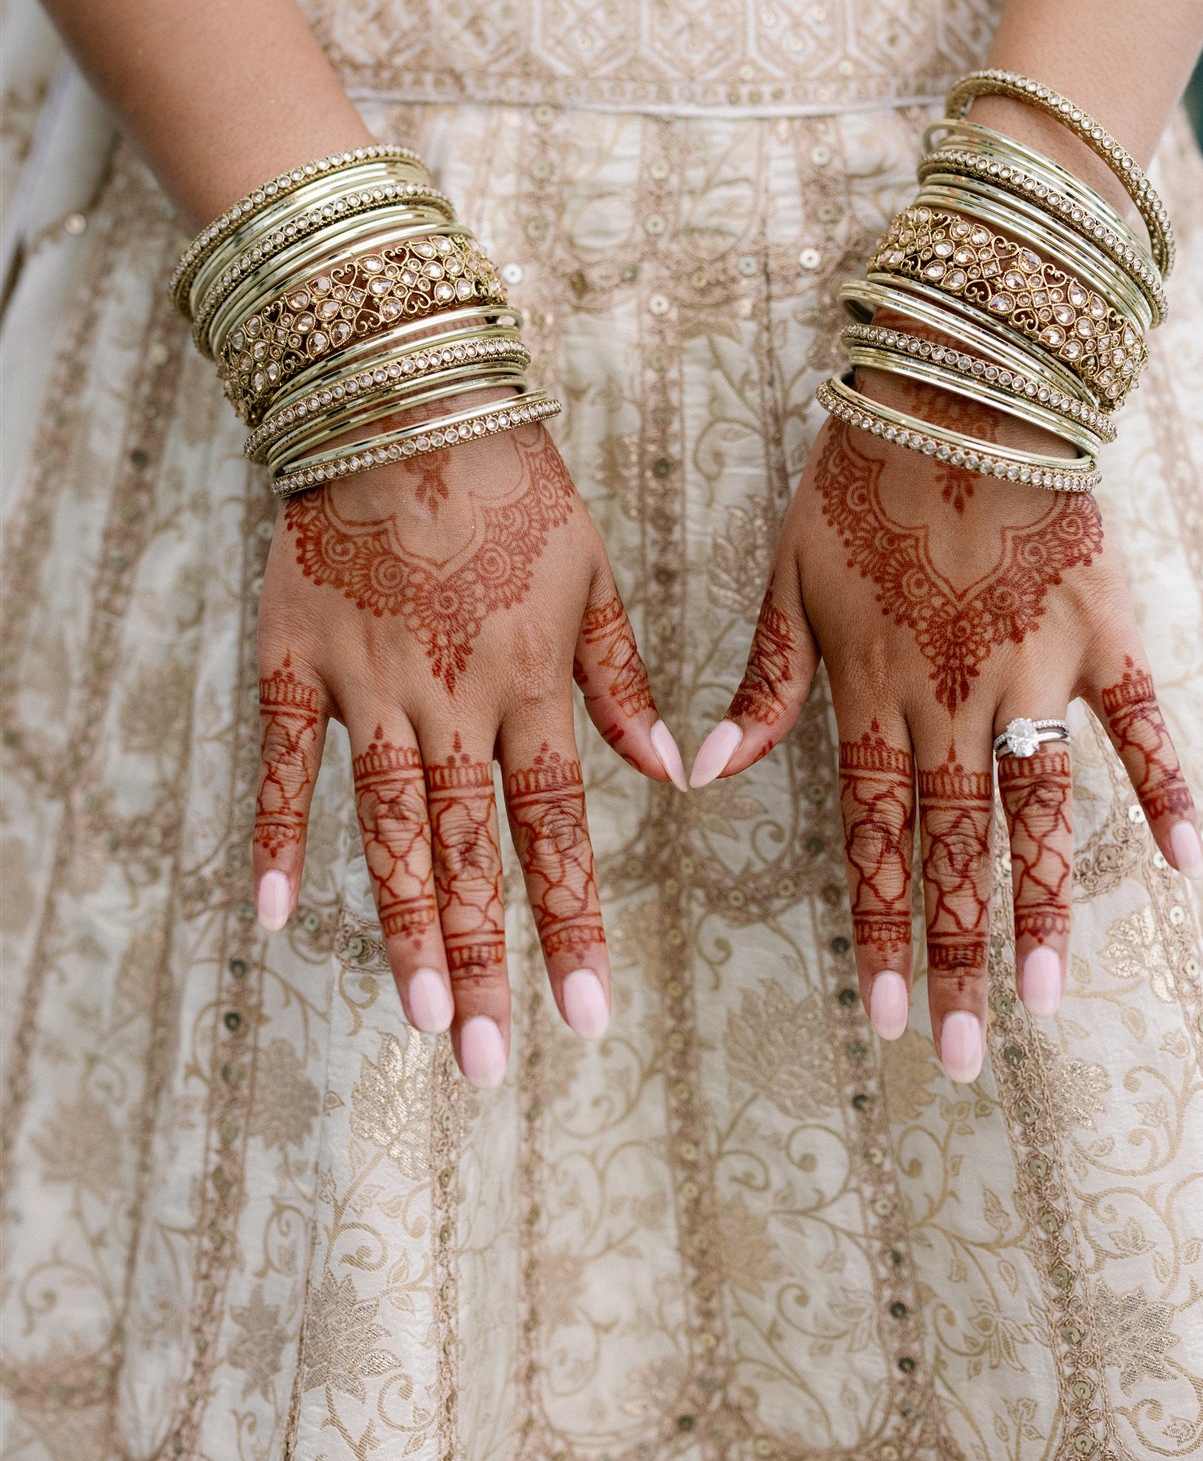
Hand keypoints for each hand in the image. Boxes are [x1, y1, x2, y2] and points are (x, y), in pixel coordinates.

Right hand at [252, 423, 685, 1087]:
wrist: (406, 397)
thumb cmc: (515, 485)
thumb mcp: (596, 575)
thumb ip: (624, 681)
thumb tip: (674, 778)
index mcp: (530, 686)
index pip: (555, 830)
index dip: (571, 926)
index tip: (587, 1018)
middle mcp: (452, 702)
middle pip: (467, 853)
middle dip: (485, 962)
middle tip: (492, 1063)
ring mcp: (367, 686)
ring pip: (385, 827)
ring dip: (402, 925)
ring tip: (420, 1016)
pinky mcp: (294, 658)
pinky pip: (281, 761)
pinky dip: (275, 834)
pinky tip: (271, 915)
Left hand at [691, 385, 1202, 1083]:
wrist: (956, 393)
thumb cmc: (856, 480)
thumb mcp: (785, 578)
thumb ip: (760, 685)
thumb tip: (702, 777)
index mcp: (874, 692)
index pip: (875, 836)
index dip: (881, 928)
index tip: (883, 1016)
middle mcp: (955, 701)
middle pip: (956, 850)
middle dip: (956, 956)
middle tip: (959, 1054)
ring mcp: (1036, 672)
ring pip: (1041, 813)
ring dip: (1043, 909)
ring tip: (1044, 998)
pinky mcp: (1103, 633)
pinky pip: (1144, 724)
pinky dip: (1167, 788)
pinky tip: (1188, 863)